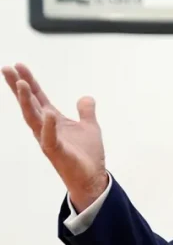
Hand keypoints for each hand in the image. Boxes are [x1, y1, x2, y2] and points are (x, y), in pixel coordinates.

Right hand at [2, 63, 107, 207]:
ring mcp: (48, 140)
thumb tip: (86, 97)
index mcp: (53, 120)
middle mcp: (45, 128)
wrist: (92, 178)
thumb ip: (86, 111)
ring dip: (26, 101)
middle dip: (18, 87)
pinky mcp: (56, 152)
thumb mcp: (90, 127)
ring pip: (33, 118)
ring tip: (21, 84)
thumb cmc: (87, 155)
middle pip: (29, 104)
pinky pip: (50, 138)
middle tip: (7, 69)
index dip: (29, 82)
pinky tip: (49, 114)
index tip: (18, 65)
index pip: (38, 97)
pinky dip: (49, 126)